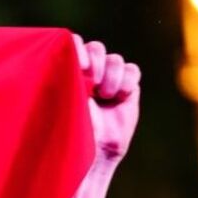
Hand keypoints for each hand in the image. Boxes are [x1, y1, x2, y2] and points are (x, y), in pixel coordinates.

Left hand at [73, 35, 140, 164]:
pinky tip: (119, 96)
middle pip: (96, 48)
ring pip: (115, 59)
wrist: (94, 153)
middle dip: (96, 62)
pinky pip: (132, 70)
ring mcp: (109, 79)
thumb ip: (68, 85)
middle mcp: (89, 72)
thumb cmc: (72, 133)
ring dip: (111, 75)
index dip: (77, 48)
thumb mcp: (65, 108)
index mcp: (68, 72)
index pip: (73, 44)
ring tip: (105, 95)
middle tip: (92, 82)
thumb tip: (72, 67)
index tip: (79, 66)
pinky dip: (127, 80)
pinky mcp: (127, 87)